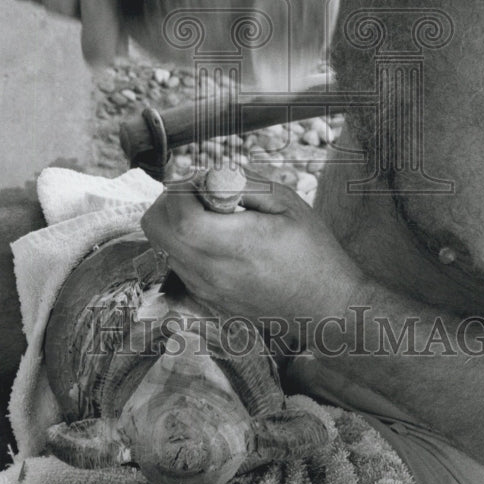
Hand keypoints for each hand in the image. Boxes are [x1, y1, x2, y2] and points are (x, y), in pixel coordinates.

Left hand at [140, 175, 363, 335]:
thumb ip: (243, 183)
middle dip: (170, 200)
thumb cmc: (314, 251)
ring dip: (177, 222)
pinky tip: (221, 241)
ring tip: (216, 218)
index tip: (208, 181)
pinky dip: (187, 244)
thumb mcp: (287, 202)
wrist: (329, 308)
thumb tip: (210, 175)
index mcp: (232, 245)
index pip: (176, 213)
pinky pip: (178, 264)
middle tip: (203, 194)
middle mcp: (210, 272)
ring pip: (162, 245)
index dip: (183, 187)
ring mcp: (205, 290)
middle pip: (155, 227)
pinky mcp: (207, 301)